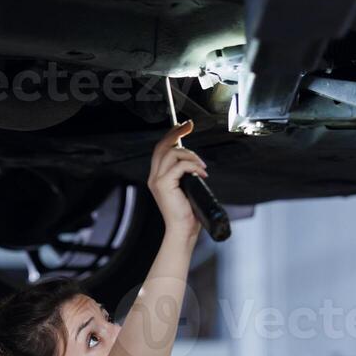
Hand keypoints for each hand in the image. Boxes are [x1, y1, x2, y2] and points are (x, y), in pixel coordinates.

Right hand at [147, 120, 206, 238]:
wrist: (183, 230)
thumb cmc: (187, 213)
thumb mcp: (186, 187)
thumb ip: (184, 173)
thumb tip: (193, 159)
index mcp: (157, 177)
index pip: (161, 150)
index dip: (171, 136)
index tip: (183, 127)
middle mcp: (154, 177)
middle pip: (162, 146)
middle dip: (176, 133)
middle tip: (189, 126)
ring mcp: (157, 180)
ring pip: (172, 153)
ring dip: (191, 155)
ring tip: (201, 166)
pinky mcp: (164, 184)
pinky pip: (180, 166)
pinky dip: (193, 166)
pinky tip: (201, 173)